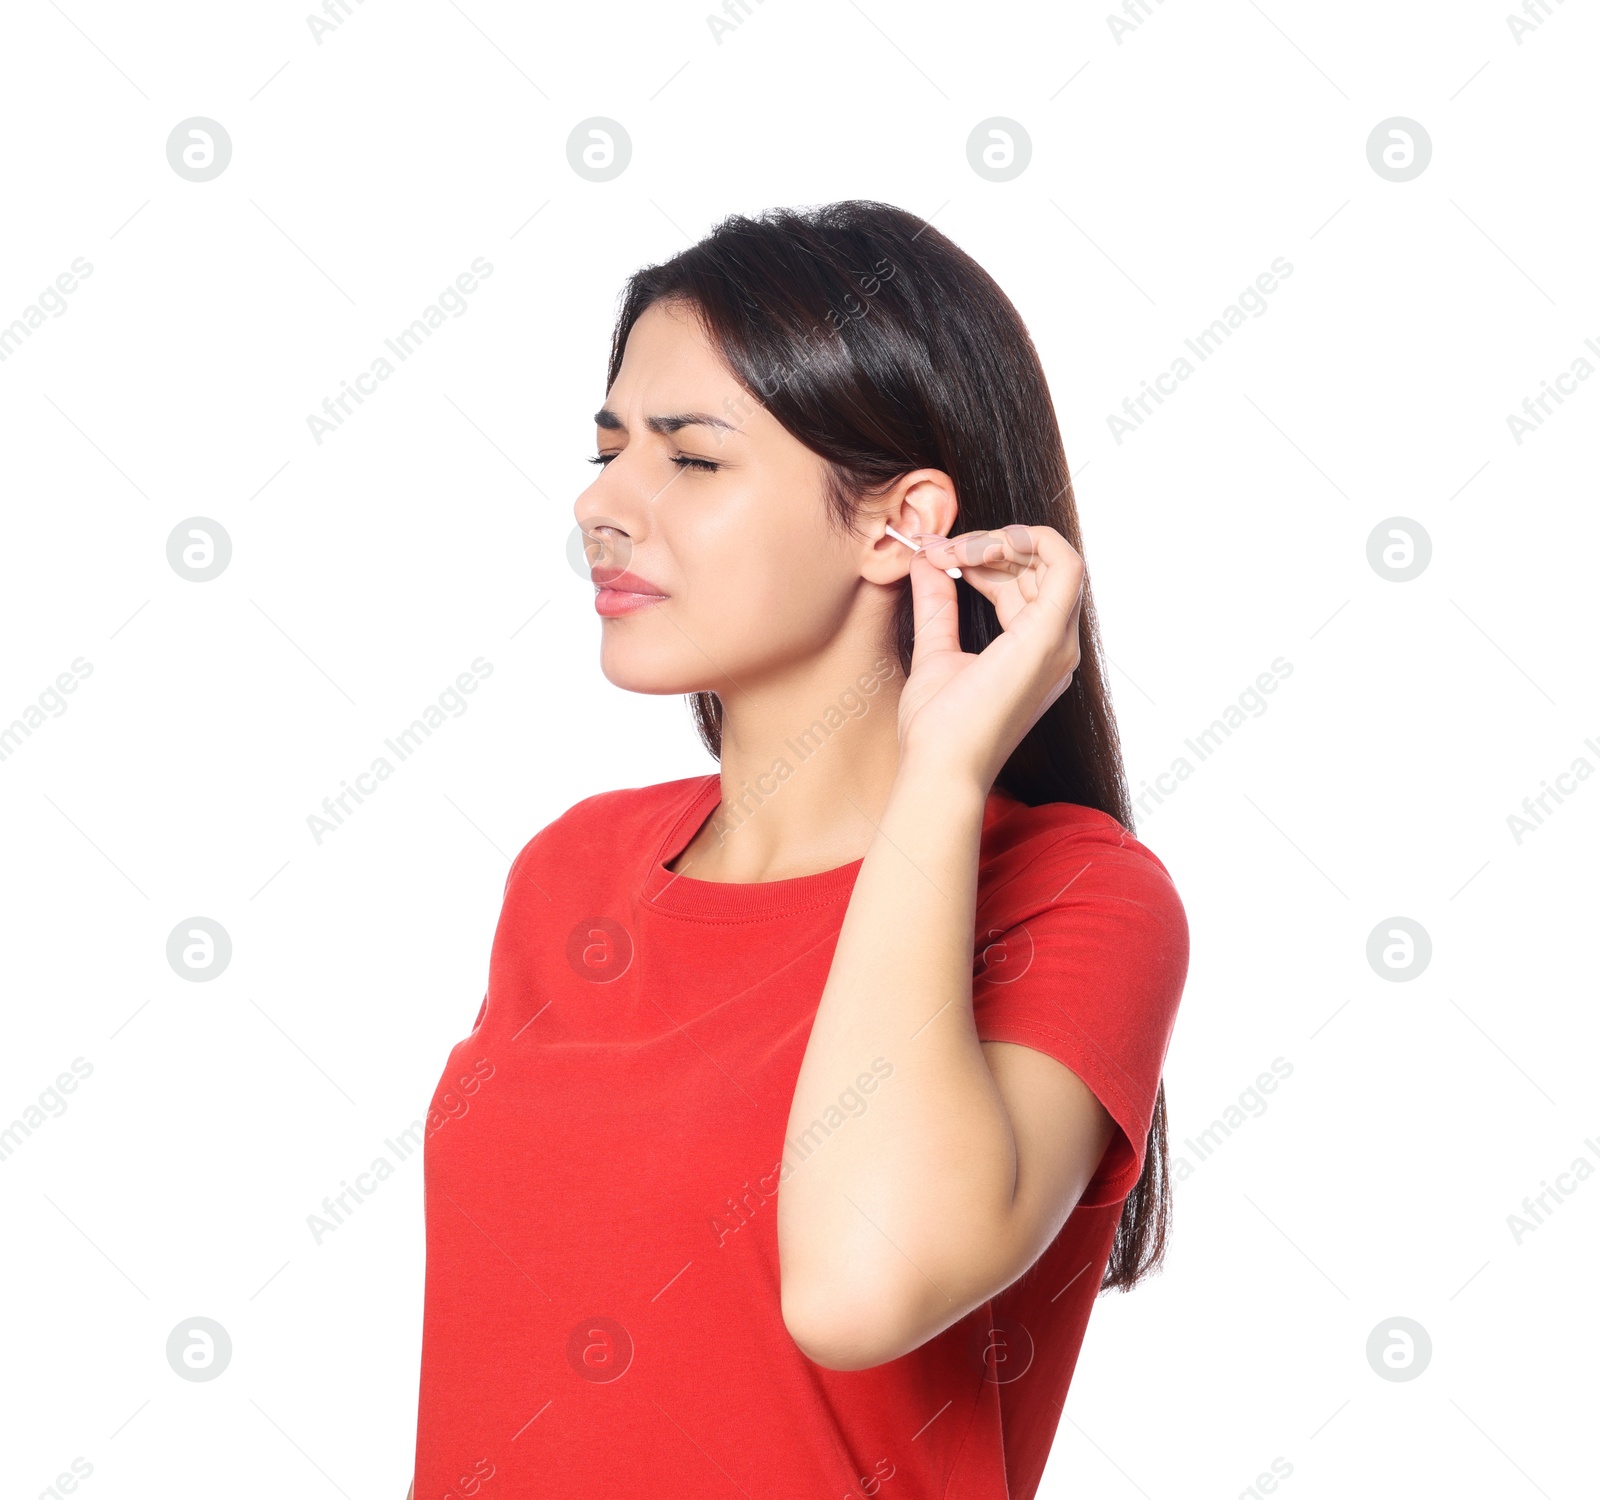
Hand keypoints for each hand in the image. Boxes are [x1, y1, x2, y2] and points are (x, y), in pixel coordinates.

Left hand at [896, 524, 1084, 789]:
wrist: (939, 765)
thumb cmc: (938, 728)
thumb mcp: (935, 650)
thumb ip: (937, 604)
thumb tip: (927, 559)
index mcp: (1034, 652)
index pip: (1025, 585)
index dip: (984, 559)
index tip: (937, 556)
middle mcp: (1056, 647)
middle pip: (1039, 568)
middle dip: (988, 545)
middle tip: (937, 550)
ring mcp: (1057, 643)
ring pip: (1053, 559)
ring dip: (1000, 541)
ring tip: (951, 552)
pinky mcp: (1048, 637)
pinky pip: (1066, 564)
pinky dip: (1030, 540)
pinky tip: (979, 548)